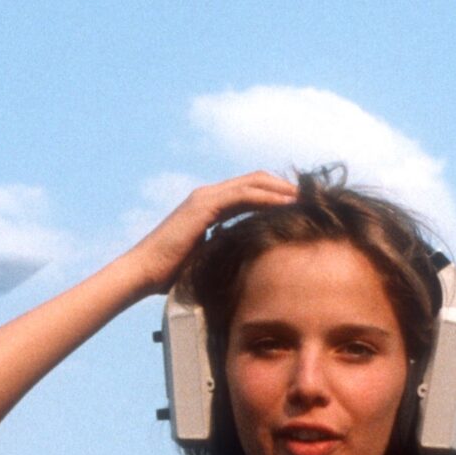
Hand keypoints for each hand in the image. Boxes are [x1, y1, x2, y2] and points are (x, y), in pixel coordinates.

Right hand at [123, 173, 298, 298]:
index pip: (250, 191)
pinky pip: (244, 195)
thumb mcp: (207, 259)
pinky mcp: (204, 205)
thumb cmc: (170, 274)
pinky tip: (288, 206)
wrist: (142, 272)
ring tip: (307, 199)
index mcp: (209, 206)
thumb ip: (226, 251)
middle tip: (312, 197)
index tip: (301, 206)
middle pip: (257, 180)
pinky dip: (268, 197)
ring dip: (283, 188)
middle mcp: (208, 195)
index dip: (277, 194)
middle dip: (285, 186)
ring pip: (254, 182)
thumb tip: (250, 263)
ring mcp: (205, 197)